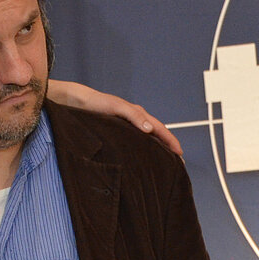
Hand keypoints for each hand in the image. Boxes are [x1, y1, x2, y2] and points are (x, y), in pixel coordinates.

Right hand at [47, 79, 182, 155]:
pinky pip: (132, 115)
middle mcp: (135, 115)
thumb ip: (122, 135)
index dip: (167, 144)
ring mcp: (128, 111)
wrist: (79, 101)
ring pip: (150, 123)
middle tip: (179, 157)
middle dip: (169, 142)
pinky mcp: (118, 107)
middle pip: (157, 129)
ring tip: (171, 147)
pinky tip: (147, 130)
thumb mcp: (109, 128)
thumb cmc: (92, 115)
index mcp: (134, 122)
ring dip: (161, 134)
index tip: (177, 158)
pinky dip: (141, 122)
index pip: (155, 134)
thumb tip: (141, 140)